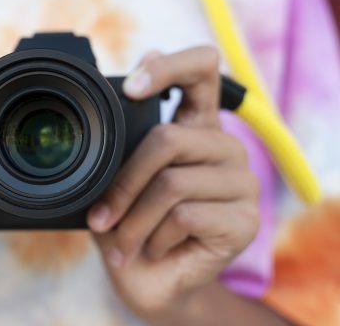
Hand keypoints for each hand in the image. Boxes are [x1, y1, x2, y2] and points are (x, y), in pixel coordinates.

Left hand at [87, 48, 259, 322]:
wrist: (147, 279)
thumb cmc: (130, 222)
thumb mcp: (117, 177)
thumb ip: (128, 133)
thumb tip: (136, 69)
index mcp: (195, 126)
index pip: (202, 70)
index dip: (169, 67)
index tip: (130, 89)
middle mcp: (224, 146)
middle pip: (168, 139)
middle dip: (123, 183)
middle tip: (101, 216)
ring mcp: (241, 182)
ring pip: (172, 183)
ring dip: (133, 219)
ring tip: (122, 240)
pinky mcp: (246, 220)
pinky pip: (184, 216)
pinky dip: (154, 237)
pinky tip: (154, 248)